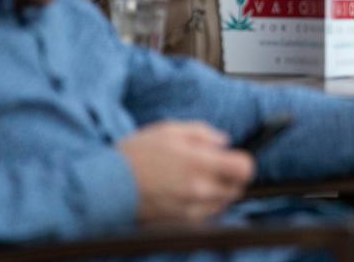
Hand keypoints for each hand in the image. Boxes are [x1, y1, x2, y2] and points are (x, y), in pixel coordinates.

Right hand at [119, 121, 254, 224]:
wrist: (108, 186)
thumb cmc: (136, 154)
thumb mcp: (170, 130)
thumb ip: (203, 133)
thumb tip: (224, 141)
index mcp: (200, 163)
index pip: (245, 168)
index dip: (242, 162)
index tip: (234, 158)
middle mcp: (200, 190)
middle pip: (237, 189)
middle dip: (229, 178)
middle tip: (212, 168)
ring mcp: (192, 210)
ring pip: (222, 204)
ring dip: (217, 193)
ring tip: (194, 180)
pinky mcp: (182, 224)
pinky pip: (205, 216)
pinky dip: (202, 206)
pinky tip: (184, 194)